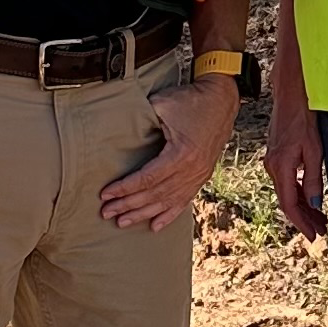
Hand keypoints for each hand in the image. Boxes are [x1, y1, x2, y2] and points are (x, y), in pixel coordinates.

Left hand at [101, 75, 239, 232]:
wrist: (221, 99)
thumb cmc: (190, 100)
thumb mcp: (163, 104)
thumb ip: (141, 118)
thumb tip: (117, 129)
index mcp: (181, 154)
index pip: (147, 178)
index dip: (125, 188)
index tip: (106, 194)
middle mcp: (192, 170)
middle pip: (155, 194)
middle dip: (128, 205)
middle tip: (107, 213)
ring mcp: (199, 175)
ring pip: (168, 201)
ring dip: (144, 214)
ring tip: (123, 222)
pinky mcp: (203, 175)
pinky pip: (184, 200)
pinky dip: (168, 215)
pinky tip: (155, 226)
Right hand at [265, 88, 327, 241]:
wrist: (290, 94)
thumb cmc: (303, 118)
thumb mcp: (314, 150)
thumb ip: (313, 178)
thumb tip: (315, 204)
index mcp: (280, 167)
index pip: (289, 204)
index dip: (301, 223)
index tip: (313, 235)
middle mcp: (272, 166)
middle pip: (287, 201)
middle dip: (303, 218)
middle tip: (320, 231)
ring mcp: (272, 161)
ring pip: (286, 192)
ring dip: (302, 206)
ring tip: (318, 218)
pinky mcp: (276, 156)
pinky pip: (286, 181)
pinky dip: (297, 192)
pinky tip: (309, 197)